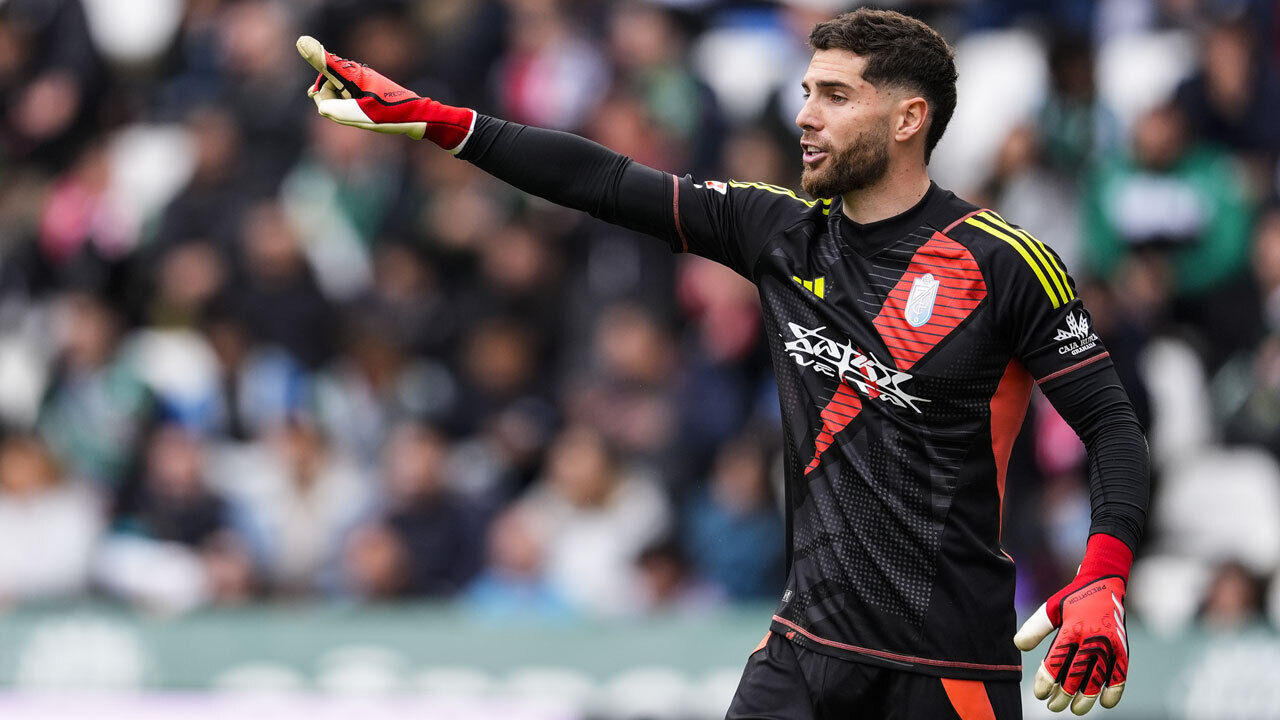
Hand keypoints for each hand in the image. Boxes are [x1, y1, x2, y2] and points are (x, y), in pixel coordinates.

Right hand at [296, 36, 474, 151]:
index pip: (327, 64)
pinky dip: (345, 104)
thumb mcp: (362, 116)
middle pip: (325, 85)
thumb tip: (317, 100)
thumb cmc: (390, 116)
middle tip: (350, 113)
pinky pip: (344, 94)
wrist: (416, 116)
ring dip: (339, 104)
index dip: (314, 55)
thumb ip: (335, 108)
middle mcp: (355, 73)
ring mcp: (359, 78)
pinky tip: (360, 111)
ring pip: (334, 91)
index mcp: (353, 77)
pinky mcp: (363, 85)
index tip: (302, 42)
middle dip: (328, 100)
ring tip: (361, 113)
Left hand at [1014, 534, 1132, 715]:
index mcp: (1071, 630)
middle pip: (1075, 676)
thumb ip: (1035, 628)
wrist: (1104, 583)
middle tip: (1053, 706)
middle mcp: (1091, 639)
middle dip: (1063, 695)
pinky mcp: (1122, 648)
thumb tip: (1018, 646)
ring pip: (1097, 680)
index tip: (1040, 693)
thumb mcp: (1050, 609)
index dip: (1046, 681)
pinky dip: (1114, 691)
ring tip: (1074, 710)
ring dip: (1085, 699)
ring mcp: (1108, 645)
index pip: (1055, 663)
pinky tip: (1104, 703)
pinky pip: (1120, 675)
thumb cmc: (1073, 599)